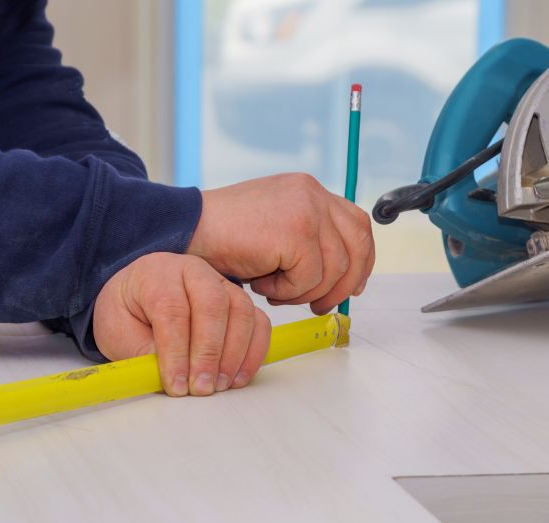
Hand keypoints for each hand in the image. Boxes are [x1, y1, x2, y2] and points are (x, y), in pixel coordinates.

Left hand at [93, 253, 270, 396]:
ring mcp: (222, 283)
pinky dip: (254, 351)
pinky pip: (258, 321)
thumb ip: (140, 352)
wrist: (138, 294)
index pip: (172, 310)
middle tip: (201, 387)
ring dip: (234, 354)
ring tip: (220, 385)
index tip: (176, 385)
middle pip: (212, 305)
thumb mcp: (118, 330)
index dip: (176, 351)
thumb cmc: (128, 310)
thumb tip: (171, 376)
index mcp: (158, 274)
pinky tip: (238, 377)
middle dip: (209, 352)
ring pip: (241, 311)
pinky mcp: (240, 300)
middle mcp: (194, 271)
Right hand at [186, 173, 374, 313]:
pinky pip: (310, 278)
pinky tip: (262, 284)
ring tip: (274, 290)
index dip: (361, 260)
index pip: (356, 224)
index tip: (351, 287)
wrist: (188, 230)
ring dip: (304, 291)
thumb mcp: (276, 231)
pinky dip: (287, 292)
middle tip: (318, 306)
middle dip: (344, 284)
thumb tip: (346, 276)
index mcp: (308, 190)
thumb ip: (310, 241)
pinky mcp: (297, 231)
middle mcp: (312, 193)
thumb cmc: (226, 238)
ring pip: (335, 268)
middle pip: (358, 244)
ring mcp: (307, 208)